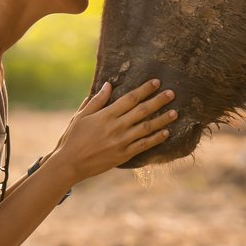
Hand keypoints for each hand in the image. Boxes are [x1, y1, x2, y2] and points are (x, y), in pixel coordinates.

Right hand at [47, 80, 174, 185]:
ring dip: (162, 120)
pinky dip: (156, 139)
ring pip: (147, 128)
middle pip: (142, 111)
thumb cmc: (73, 137)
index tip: (156, 82)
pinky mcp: (124, 155)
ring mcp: (121, 142)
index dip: (144, 90)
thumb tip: (108, 85)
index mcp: (105, 115)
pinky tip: (166, 133)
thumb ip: (96, 101)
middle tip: (172, 93)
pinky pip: (144, 145)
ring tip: (175, 112)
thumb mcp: (81, 116)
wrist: (70, 163)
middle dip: (158, 101)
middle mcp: (116, 127)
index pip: (130, 99)